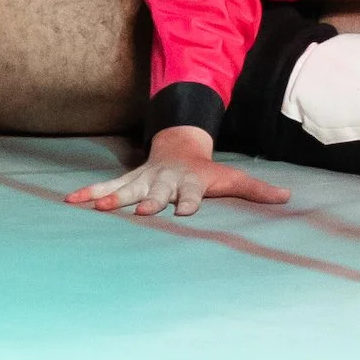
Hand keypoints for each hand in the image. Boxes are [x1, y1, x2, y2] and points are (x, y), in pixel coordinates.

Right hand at [64, 127, 290, 217]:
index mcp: (190, 183)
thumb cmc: (207, 171)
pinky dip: (89, 193)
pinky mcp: (128, 181)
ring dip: (112, 197)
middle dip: (149, 202)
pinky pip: (106, 187)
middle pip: (157, 192)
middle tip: (141, 212)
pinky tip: (70, 201)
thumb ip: (257, 190)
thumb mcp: (233, 178)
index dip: (188, 202)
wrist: (179, 147)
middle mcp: (165, 182)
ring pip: (127, 189)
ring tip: (98, 207)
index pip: (190, 194)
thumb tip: (289, 197)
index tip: (184, 212)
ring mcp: (144, 181)